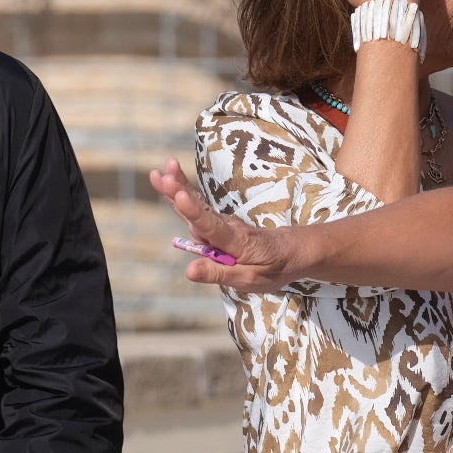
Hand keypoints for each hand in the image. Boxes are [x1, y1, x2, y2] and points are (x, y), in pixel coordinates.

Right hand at [149, 159, 299, 291]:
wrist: (293, 251)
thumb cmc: (273, 267)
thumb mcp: (250, 279)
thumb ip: (218, 273)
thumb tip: (188, 270)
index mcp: (234, 241)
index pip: (211, 225)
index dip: (193, 211)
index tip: (180, 196)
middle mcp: (226, 226)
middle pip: (199, 207)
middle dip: (178, 190)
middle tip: (160, 174)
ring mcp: (222, 222)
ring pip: (196, 204)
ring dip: (177, 187)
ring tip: (159, 173)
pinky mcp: (218, 223)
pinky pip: (198, 209)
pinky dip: (182, 195)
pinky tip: (170, 183)